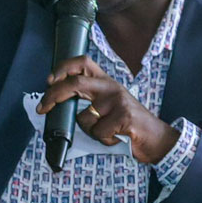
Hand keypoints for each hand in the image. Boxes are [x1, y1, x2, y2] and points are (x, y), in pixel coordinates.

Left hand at [36, 55, 178, 163]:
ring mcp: (118, 101)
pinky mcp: (123, 117)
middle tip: (43, 108)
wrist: (158, 138)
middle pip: (75, 84)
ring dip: (90, 131)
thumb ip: (90, 99)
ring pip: (84, 118)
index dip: (62, 68)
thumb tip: (59, 101)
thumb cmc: (130, 124)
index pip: (82, 63)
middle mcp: (111, 87)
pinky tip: (116, 137)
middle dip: (54, 95)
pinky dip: (103, 140)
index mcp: (106, 82)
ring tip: (107, 132)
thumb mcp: (111, 104)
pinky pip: (98, 132)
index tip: (49, 81)